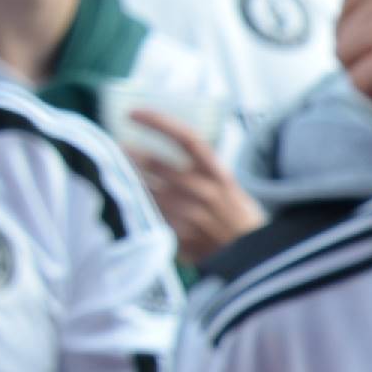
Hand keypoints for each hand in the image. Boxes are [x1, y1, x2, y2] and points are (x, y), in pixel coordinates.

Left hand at [126, 114, 265, 268]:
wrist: (254, 259)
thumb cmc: (239, 220)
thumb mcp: (230, 188)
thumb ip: (201, 172)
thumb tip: (160, 154)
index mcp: (219, 174)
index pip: (186, 138)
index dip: (157, 121)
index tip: (132, 112)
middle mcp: (204, 191)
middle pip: (154, 163)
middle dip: (130, 154)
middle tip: (117, 148)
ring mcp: (189, 215)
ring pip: (145, 189)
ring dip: (128, 180)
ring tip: (118, 173)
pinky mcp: (179, 236)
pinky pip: (150, 216)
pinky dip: (139, 209)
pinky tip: (131, 205)